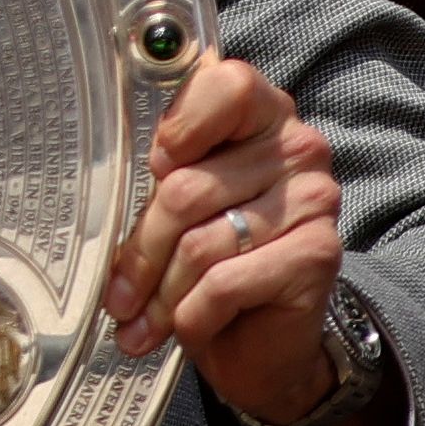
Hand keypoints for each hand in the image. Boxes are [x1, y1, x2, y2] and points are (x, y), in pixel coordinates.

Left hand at [103, 59, 347, 425]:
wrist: (266, 341)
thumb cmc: (212, 259)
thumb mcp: (180, 207)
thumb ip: (163, 174)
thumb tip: (106, 179)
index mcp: (262, 115)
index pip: (225, 84)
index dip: (180, 126)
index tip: (154, 168)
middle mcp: (298, 148)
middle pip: (186, 187)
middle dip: (140, 251)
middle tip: (116, 295)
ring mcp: (315, 200)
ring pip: (200, 243)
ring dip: (160, 295)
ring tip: (140, 322)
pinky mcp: (318, 254)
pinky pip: (225, 282)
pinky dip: (192, 315)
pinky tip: (186, 330)